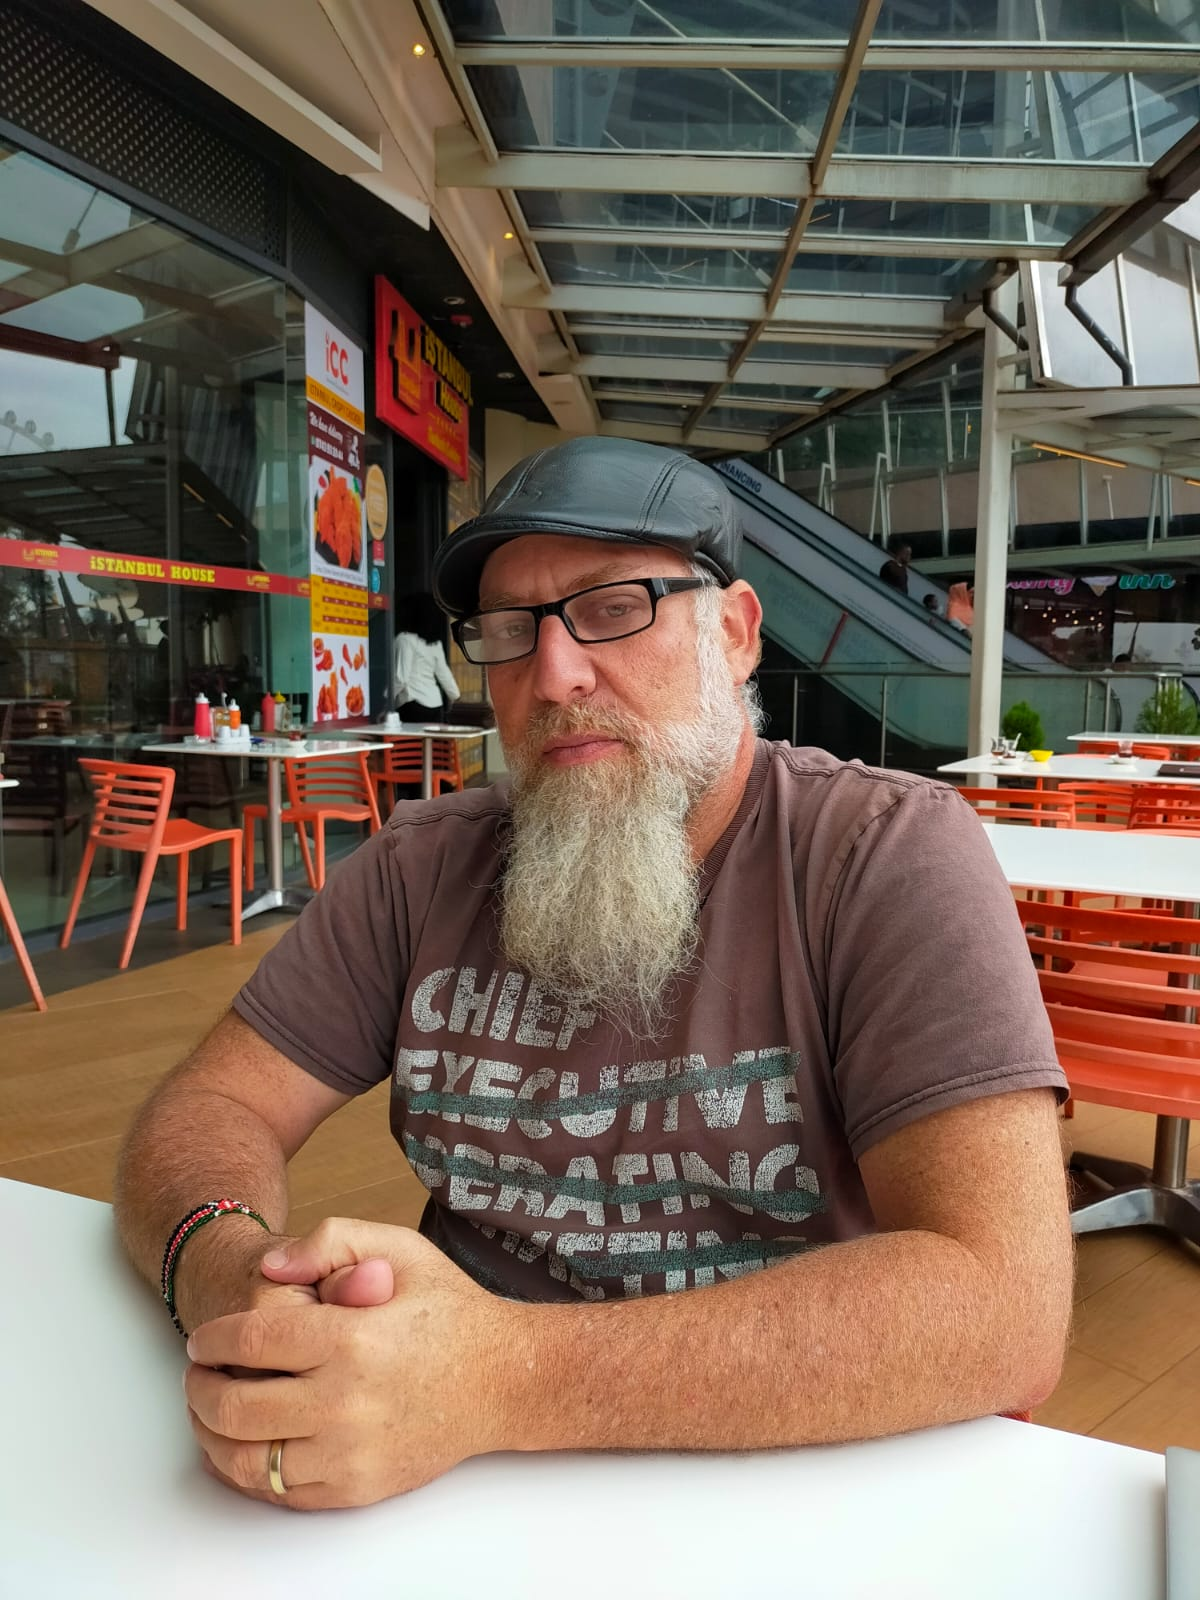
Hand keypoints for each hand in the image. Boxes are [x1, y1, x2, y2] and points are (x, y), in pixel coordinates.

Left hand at [183, 1219, 519, 1509]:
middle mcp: (346, 1401)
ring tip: (210, 1412)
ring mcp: (350, 1451)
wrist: (502, 1380)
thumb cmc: (449, 1312)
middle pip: (234, 1407)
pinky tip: (246, 1445)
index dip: (212, 1340)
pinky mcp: (356, 1486)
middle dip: (200, 1389)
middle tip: (198, 1374)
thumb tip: (271, 1265)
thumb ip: (331, 1241)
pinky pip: (279, 1491)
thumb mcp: (400, 1249)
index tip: (202, 1339)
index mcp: (351, 1338)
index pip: (250, 1343)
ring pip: (247, 1460)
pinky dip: (248, 1471)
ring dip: (211, 1436)